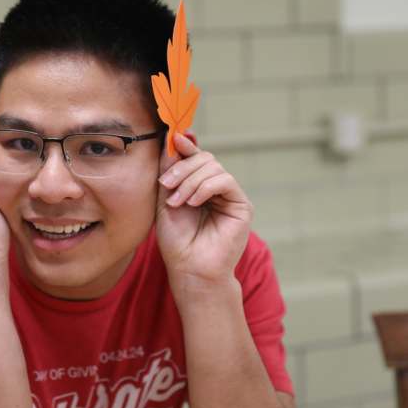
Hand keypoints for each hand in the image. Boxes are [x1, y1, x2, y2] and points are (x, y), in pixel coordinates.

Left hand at [155, 132, 252, 295]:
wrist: (189, 269)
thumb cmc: (176, 239)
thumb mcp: (165, 199)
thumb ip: (170, 172)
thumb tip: (172, 140)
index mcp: (198, 185)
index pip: (195, 157)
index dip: (185, 145)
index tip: (173, 138)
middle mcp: (216, 188)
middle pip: (205, 158)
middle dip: (182, 168)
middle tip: (166, 185)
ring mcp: (230, 196)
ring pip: (214, 167)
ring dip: (190, 181)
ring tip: (177, 202)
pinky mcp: (242, 205)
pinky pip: (225, 181)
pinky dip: (206, 187)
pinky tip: (193, 202)